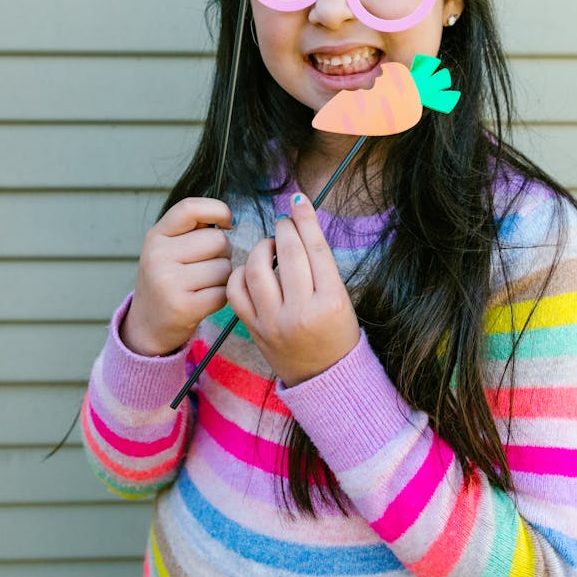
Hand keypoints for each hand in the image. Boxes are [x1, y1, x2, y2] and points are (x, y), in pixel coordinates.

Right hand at [121, 197, 232, 356]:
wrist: (147, 326)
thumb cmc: (167, 280)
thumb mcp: (168, 248)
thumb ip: (192, 229)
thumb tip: (229, 218)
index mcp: (156, 236)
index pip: (190, 208)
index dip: (217, 210)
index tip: (226, 222)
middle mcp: (158, 256)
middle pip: (218, 240)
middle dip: (222, 253)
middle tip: (207, 266)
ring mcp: (169, 282)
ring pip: (224, 267)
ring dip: (223, 277)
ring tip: (202, 285)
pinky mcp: (184, 307)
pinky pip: (223, 292)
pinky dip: (220, 297)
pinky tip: (203, 300)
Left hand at [226, 193, 359, 386]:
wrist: (324, 376)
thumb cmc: (337, 332)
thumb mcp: (340, 297)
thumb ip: (320, 264)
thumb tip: (300, 224)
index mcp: (331, 302)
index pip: (315, 249)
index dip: (305, 219)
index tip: (298, 200)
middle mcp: (301, 312)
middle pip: (289, 254)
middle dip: (284, 228)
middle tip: (284, 221)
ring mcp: (274, 322)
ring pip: (257, 269)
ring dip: (262, 247)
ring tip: (270, 246)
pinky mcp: (254, 329)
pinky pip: (237, 291)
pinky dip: (240, 272)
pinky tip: (251, 268)